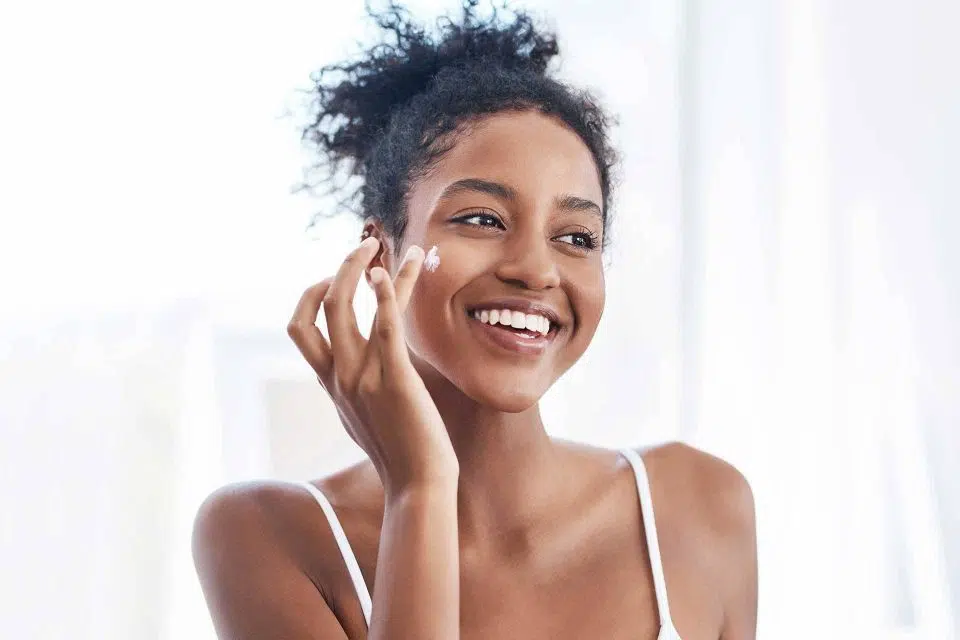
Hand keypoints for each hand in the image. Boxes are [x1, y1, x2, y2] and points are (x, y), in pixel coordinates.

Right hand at [287, 237, 457, 492]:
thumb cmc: (401, 454)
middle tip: (364, 246)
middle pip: (320, 309)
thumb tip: (357, 379)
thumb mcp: (365, 420)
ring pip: (346, 307)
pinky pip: (385, 325)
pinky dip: (388, 292)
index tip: (334, 278)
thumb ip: (355, 394)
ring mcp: (363, 376)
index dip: (310, 297)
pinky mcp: (394, 377)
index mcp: (332, 384)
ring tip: (379, 243)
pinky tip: (395, 270)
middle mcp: (340, 376)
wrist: (418, 486)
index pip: (301, 330)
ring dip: (362, 268)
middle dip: (339, 269)